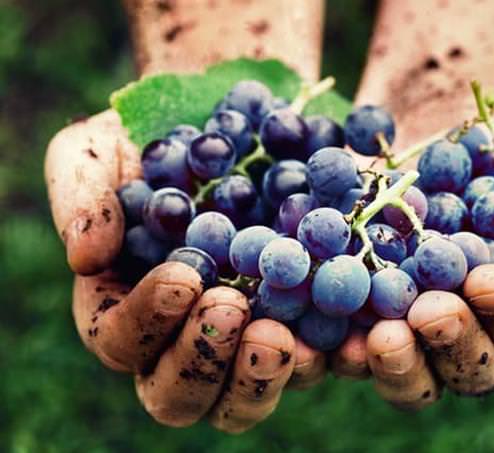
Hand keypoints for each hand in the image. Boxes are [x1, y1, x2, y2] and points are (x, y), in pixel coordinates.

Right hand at [45, 110, 328, 431]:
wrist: (231, 120)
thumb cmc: (154, 139)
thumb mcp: (101, 149)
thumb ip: (81, 196)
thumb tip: (85, 257)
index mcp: (129, 308)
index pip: (122, 341)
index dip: (146, 321)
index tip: (184, 278)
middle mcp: (185, 337)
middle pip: (181, 394)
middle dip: (203, 361)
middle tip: (232, 309)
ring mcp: (246, 337)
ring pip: (245, 398)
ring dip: (261, 377)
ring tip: (282, 335)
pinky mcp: (303, 324)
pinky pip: (316, 362)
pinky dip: (330, 358)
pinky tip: (349, 334)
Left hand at [338, 91, 493, 407]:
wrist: (440, 114)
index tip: (486, 279)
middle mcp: (470, 325)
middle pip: (467, 367)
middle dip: (450, 344)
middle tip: (429, 314)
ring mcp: (411, 318)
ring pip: (407, 367)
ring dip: (392, 361)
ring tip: (374, 337)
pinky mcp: (360, 300)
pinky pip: (345, 335)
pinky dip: (331, 337)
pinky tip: (316, 322)